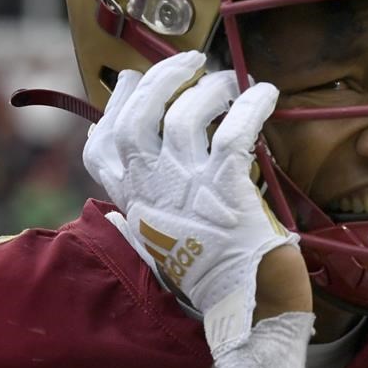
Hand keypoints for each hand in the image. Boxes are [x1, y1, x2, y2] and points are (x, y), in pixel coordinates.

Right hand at [82, 51, 299, 351]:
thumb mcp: (167, 231)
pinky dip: (250, 105)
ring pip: (182, 116)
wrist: (247, 306)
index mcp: (132, 201)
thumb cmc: (214, 268)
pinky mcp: (225, 190)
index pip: (102, 144)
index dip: (117, 105)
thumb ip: (155, 194)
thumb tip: (151, 153)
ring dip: (208, 89)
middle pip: (138, 117)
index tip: (132, 79)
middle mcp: (151, 190)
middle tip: (191, 61)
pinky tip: (265, 94)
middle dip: (162, 78)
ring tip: (228, 82)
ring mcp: (186, 189)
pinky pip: (233, 131)